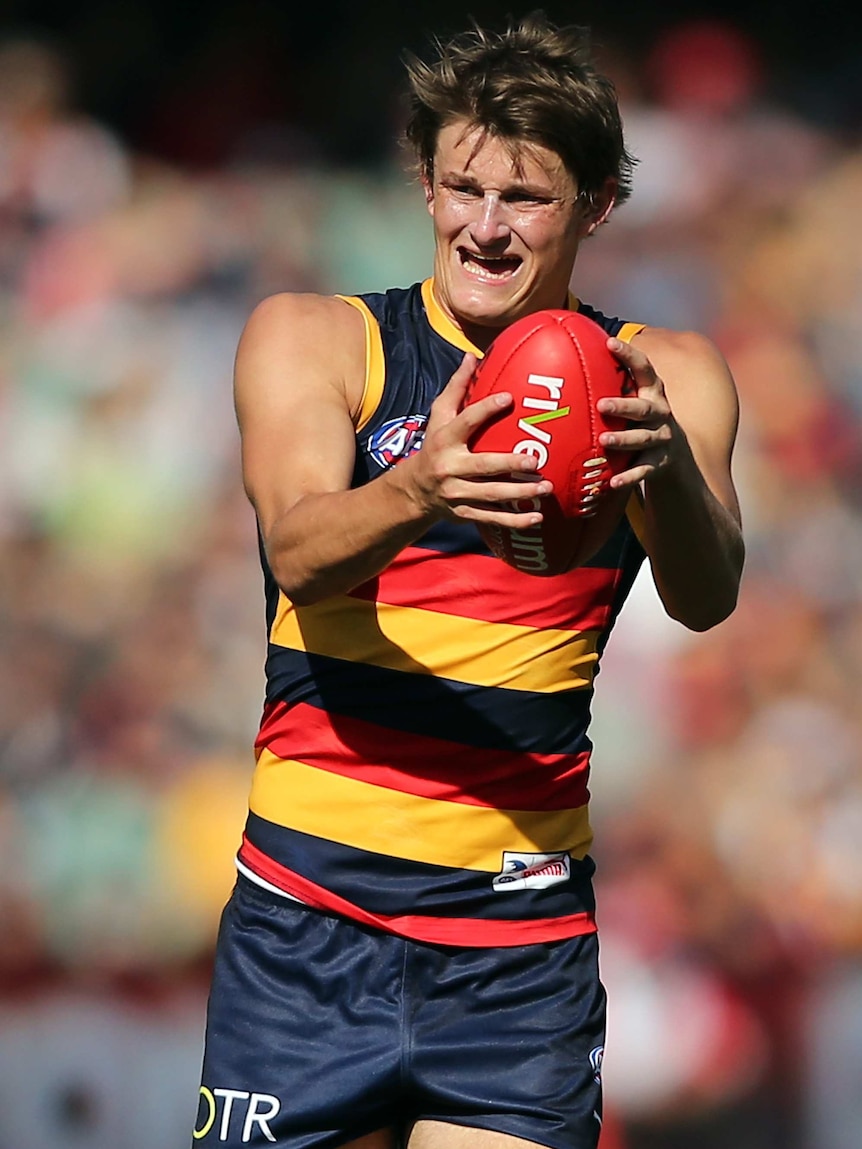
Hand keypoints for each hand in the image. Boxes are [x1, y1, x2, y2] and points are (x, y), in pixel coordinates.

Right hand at [402, 353, 553, 525]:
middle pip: (482, 466)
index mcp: (445, 439)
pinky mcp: (464, 513)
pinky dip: (514, 521)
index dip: (486, 409)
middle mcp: (449, 467)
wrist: (414, 491)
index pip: (466, 422)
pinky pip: (492, 518)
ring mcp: (457, 493)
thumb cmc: (435, 445)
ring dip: (519, 494)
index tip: (509, 398)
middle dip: (509, 465)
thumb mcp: (439, 416)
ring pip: (491, 496)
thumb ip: (457, 388)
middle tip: (535, 460)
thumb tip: (472, 355)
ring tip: (545, 488)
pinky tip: (537, 518)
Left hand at [597, 337, 682, 488]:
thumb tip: (574, 357)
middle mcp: (660, 412)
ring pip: (642, 439)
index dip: (629, 355)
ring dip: (623, 440)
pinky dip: (629, 477)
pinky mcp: (659, 462)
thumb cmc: (642, 419)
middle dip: (623, 406)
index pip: (644, 368)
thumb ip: (615, 383)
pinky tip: (612, 482)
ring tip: (603, 441)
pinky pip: (643, 470)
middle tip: (601, 405)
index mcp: (653, 392)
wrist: (676, 453)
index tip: (610, 342)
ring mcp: (661, 438)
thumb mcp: (636, 398)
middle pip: (642, 408)